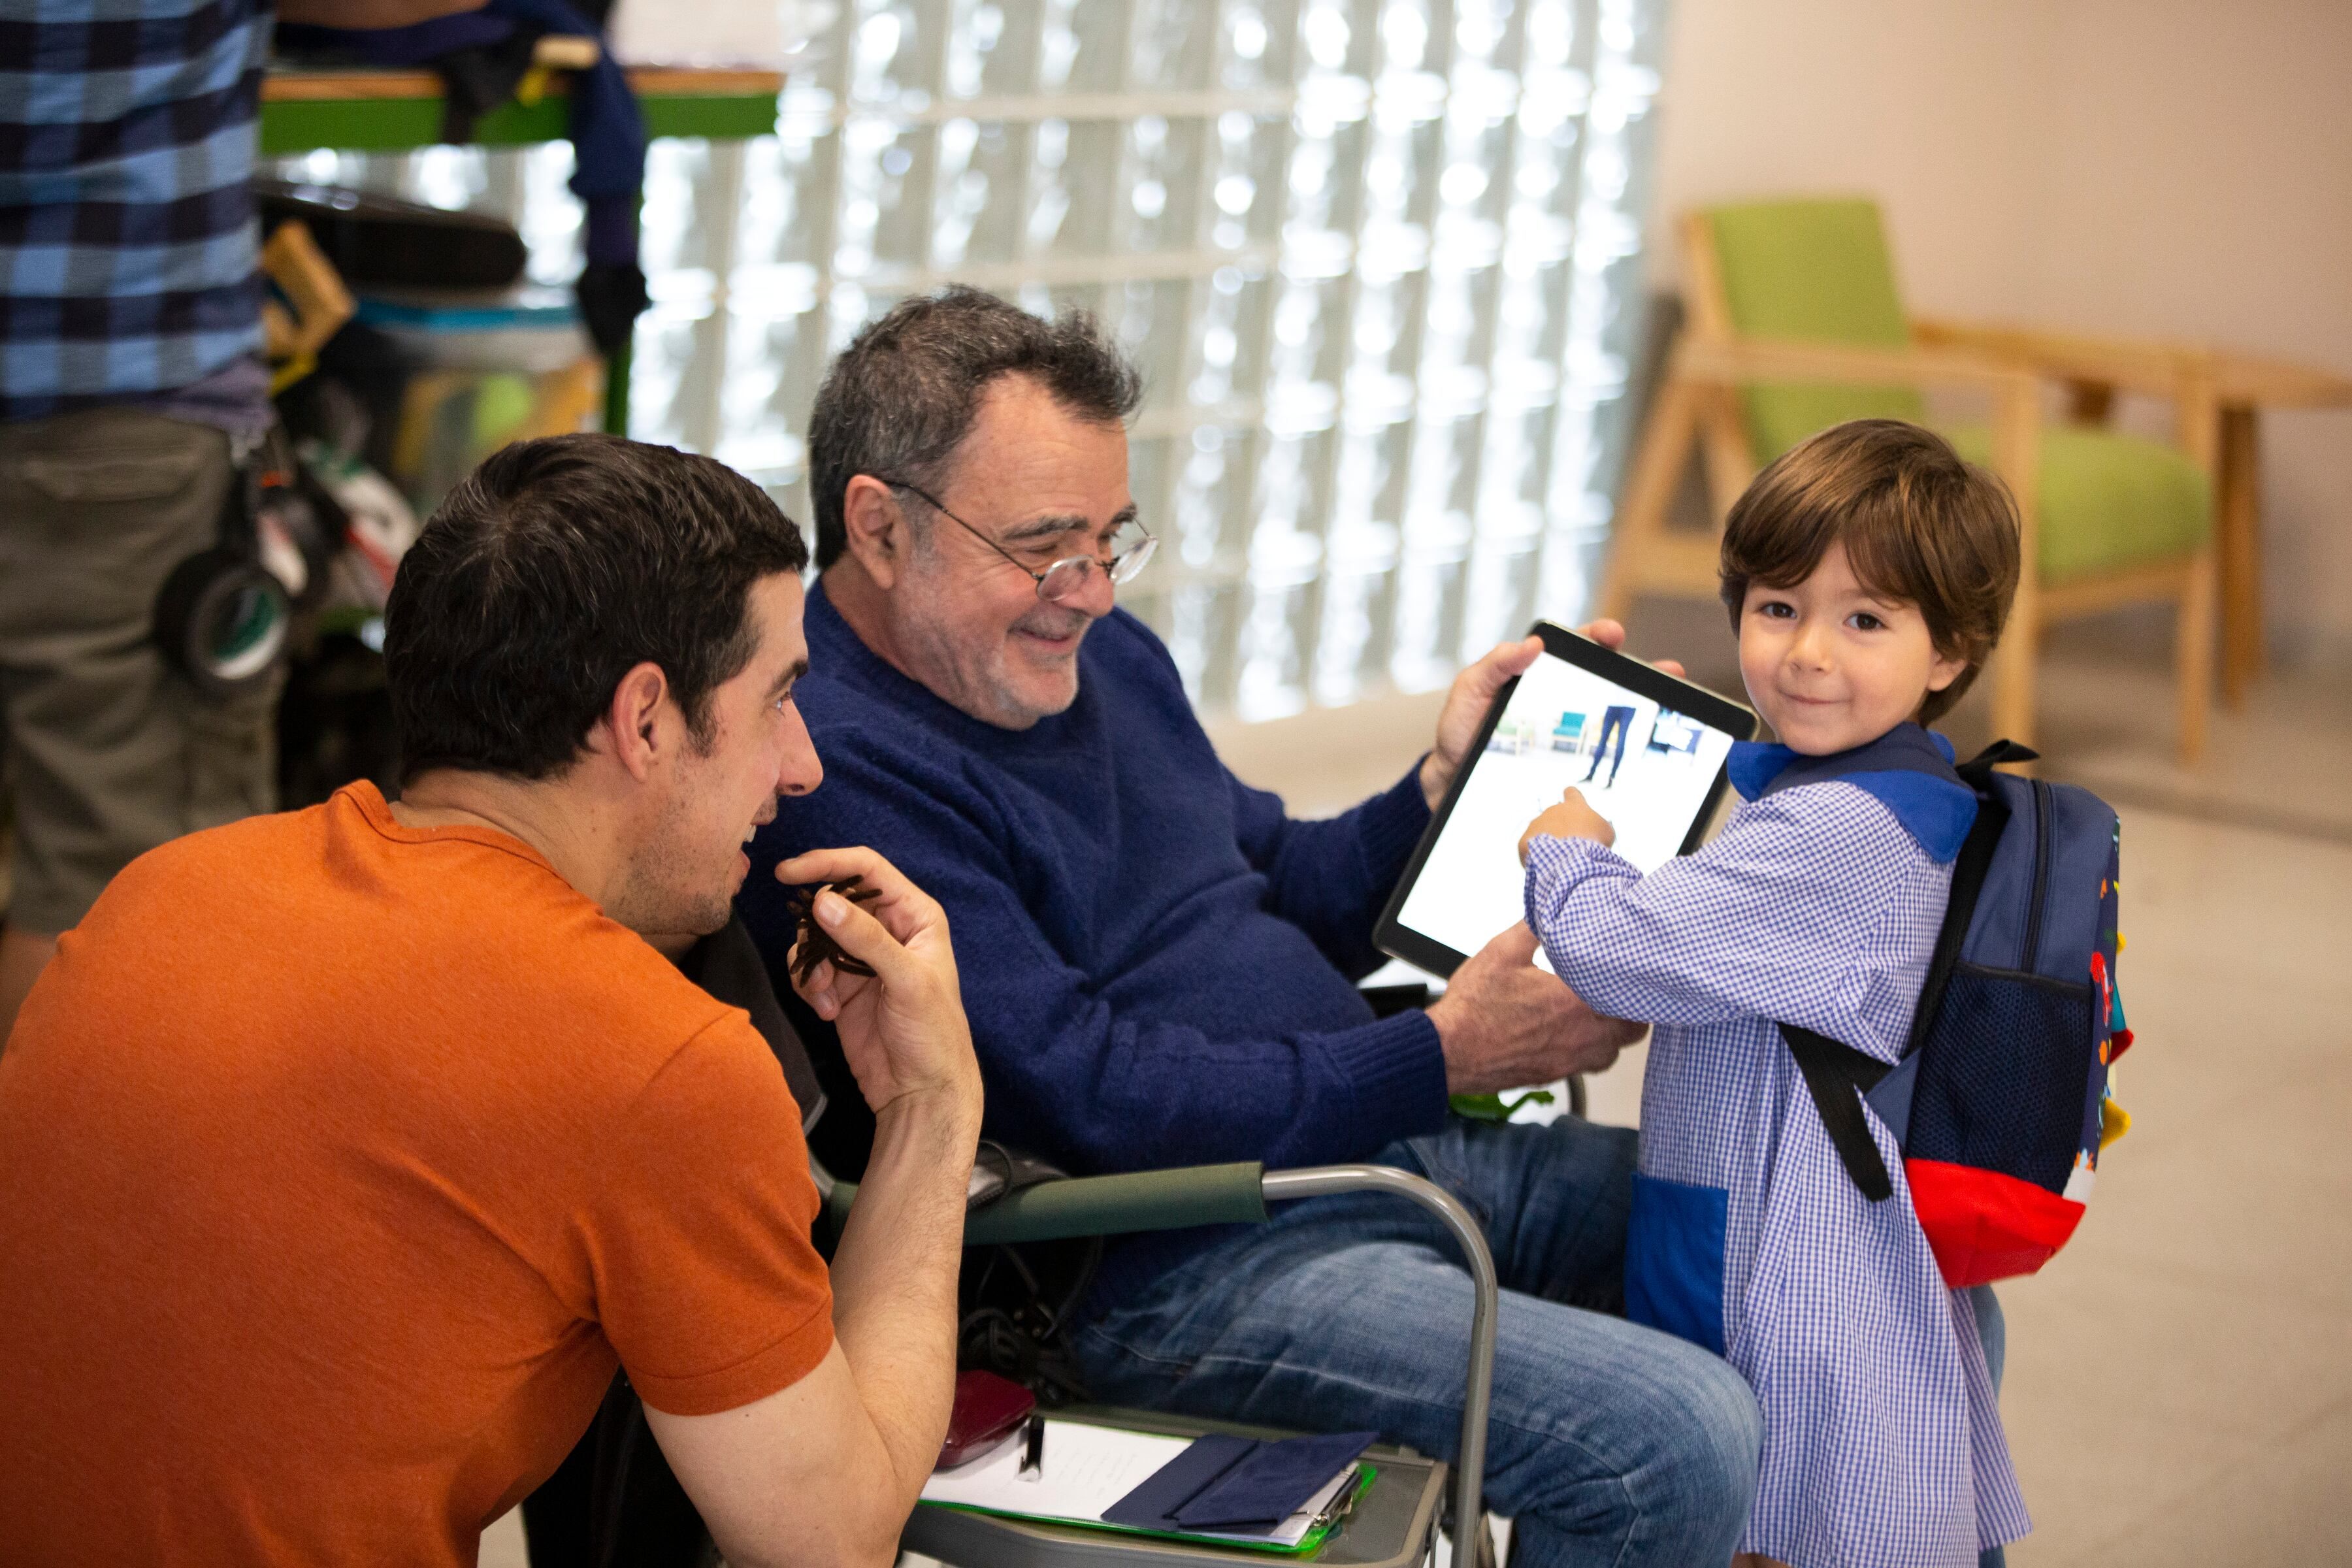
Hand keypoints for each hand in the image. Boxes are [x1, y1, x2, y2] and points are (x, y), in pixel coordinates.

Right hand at [775, 847, 981, 1125]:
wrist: (920, 1092)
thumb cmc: (933, 1033)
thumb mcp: (906, 980)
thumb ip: (865, 938)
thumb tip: (823, 901)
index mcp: (914, 915)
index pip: (866, 869)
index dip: (827, 863)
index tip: (787, 873)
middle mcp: (887, 929)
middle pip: (833, 901)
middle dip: (814, 928)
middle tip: (813, 960)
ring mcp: (861, 958)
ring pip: (815, 936)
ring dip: (809, 964)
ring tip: (823, 996)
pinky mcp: (841, 986)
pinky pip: (808, 969)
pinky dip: (808, 987)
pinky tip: (826, 1012)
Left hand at [1420, 620, 1685, 808]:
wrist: (1453, 779)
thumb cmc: (1461, 731)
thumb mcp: (1470, 690)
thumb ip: (1495, 664)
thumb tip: (1532, 643)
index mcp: (1538, 671)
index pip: (1574, 648)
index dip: (1597, 636)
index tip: (1611, 634)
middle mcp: (1559, 694)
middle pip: (1604, 676)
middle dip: (1636, 669)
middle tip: (1664, 669)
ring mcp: (1566, 725)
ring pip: (1611, 707)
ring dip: (1642, 700)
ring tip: (1672, 696)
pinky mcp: (1568, 754)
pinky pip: (1601, 743)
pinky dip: (1626, 738)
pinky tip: (1645, 740)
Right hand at [1426, 922, 1640, 1092]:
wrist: (1449, 1051)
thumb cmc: (1474, 1007)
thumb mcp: (1503, 951)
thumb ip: (1532, 927)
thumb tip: (1546, 909)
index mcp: (1576, 1003)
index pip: (1629, 997)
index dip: (1634, 983)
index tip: (1626, 970)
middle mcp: (1581, 1036)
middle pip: (1633, 1031)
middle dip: (1631, 1011)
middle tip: (1617, 992)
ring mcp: (1569, 1060)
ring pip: (1611, 1052)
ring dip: (1611, 1034)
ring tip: (1597, 1014)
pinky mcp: (1553, 1075)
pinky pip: (1586, 1065)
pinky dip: (1586, 1050)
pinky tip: (1568, 1034)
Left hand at [1519, 788, 1613, 863]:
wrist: (1570, 857)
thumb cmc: (1593, 843)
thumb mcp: (1605, 833)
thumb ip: (1597, 828)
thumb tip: (1591, 833)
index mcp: (1573, 806)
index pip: (1572, 793)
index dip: (1573, 798)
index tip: (1572, 804)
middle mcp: (1552, 811)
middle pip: (1556, 820)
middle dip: (1562, 834)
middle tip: (1573, 852)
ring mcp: (1535, 824)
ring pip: (1542, 836)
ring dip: (1549, 847)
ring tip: (1560, 862)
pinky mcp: (1523, 841)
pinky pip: (1530, 851)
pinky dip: (1537, 860)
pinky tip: (1546, 868)